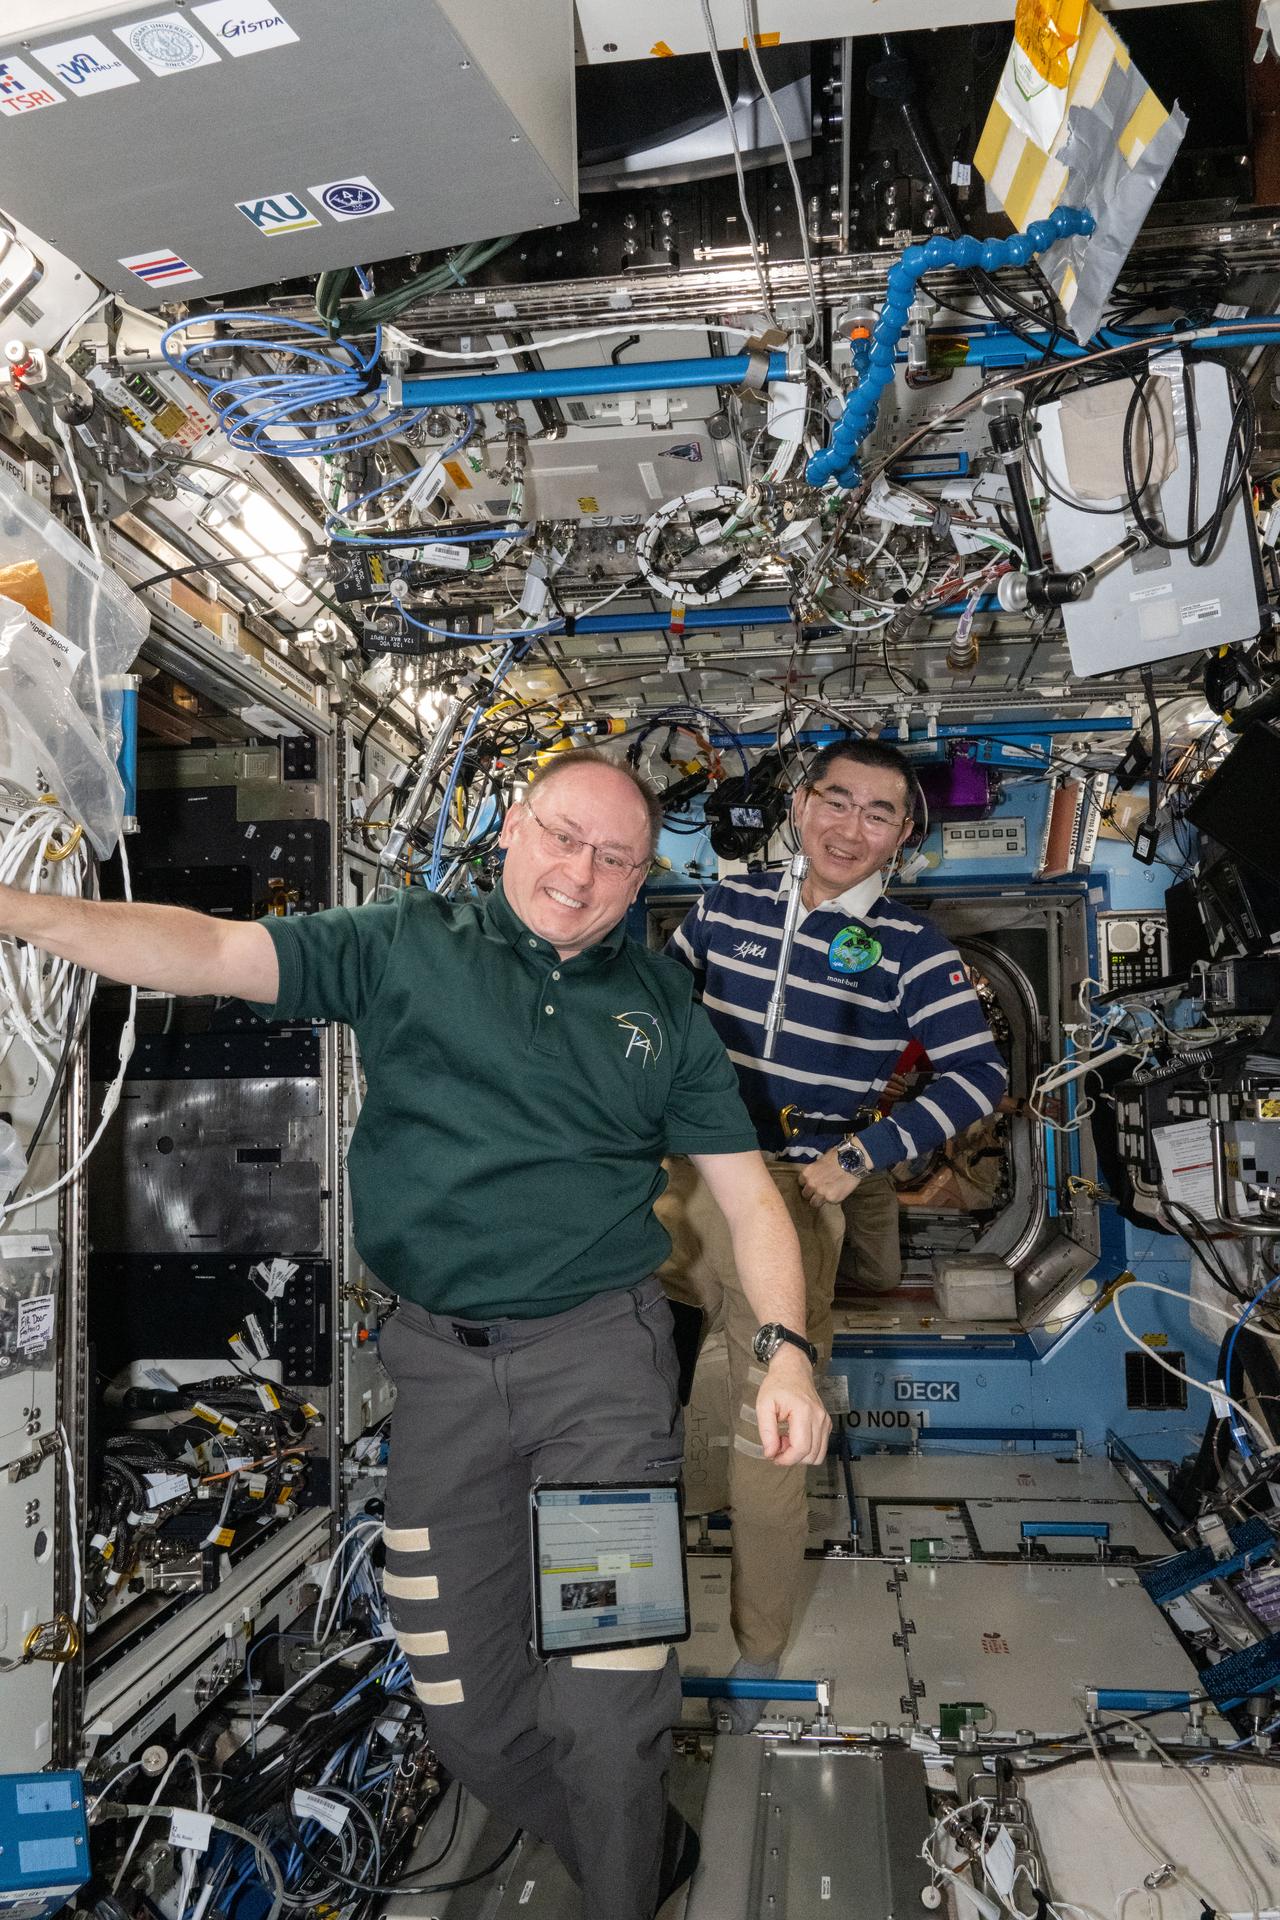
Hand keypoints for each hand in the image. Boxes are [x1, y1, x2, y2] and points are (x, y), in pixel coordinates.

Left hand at [755, 1348, 830, 1465]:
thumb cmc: (777, 1385)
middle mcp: (819, 1418)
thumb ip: (766, 1431)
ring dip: (800, 1455)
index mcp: (804, 1412)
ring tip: (786, 1440)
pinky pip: (821, 1446)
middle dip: (792, 1457)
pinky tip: (794, 1437)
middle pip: (811, 1455)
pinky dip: (808, 1449)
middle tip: (777, 1444)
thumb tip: (770, 1453)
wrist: (793, 1370)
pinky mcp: (827, 1423)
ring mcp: (825, 1421)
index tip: (773, 1456)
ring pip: (818, 1455)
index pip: (801, 1448)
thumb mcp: (763, 1405)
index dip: (786, 1459)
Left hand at [799, 1145, 862, 1207]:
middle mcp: (812, 1185)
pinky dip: (833, 1199)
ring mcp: (821, 1193)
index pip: (801, 1183)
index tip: (813, 1182)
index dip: (808, 1183)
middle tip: (820, 1190)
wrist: (852, 1161)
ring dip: (819, 1200)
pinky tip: (838, 1191)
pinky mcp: (833, 1199)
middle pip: (805, 1195)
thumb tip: (816, 1173)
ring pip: (814, 1203)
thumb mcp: (821, 1160)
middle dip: (812, 1193)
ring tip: (827, 1194)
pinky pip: (829, 1203)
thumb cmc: (838, 1156)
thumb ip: (815, 1170)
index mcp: (807, 1174)